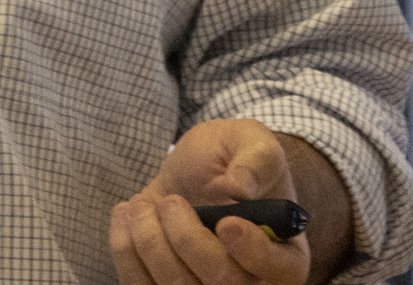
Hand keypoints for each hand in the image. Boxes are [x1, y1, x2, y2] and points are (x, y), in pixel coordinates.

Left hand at [111, 119, 308, 284]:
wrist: (196, 171)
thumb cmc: (233, 156)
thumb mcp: (251, 141)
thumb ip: (255, 158)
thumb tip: (241, 186)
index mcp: (286, 251)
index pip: (281, 272)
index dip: (253, 252)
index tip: (226, 222)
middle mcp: (252, 280)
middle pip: (222, 282)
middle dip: (187, 239)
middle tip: (171, 201)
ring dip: (151, 243)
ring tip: (143, 205)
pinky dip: (126, 251)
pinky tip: (127, 216)